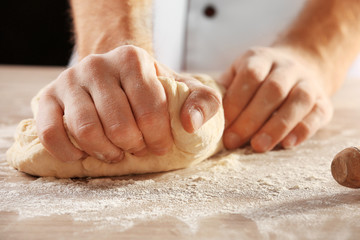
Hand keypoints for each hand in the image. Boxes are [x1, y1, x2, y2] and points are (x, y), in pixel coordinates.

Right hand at [36, 45, 220, 162]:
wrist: (114, 77)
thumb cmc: (150, 89)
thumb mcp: (184, 90)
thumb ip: (203, 102)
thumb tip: (190, 125)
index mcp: (132, 59)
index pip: (150, 111)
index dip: (159, 138)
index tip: (161, 146)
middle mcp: (97, 65)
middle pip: (119, 125)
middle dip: (134, 146)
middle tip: (138, 147)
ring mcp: (69, 80)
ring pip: (86, 131)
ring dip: (106, 152)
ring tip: (116, 152)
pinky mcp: (47, 97)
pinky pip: (51, 132)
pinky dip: (69, 151)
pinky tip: (84, 154)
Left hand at [219, 46, 332, 151]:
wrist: (299, 66)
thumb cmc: (257, 79)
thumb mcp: (237, 75)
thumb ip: (223, 90)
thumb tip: (204, 114)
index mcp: (260, 58)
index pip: (250, 75)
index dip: (236, 101)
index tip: (222, 125)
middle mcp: (287, 67)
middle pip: (273, 90)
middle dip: (251, 118)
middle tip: (233, 141)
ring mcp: (308, 82)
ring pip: (298, 100)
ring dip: (277, 126)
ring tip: (258, 146)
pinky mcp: (324, 100)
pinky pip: (317, 113)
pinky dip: (303, 130)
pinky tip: (287, 144)